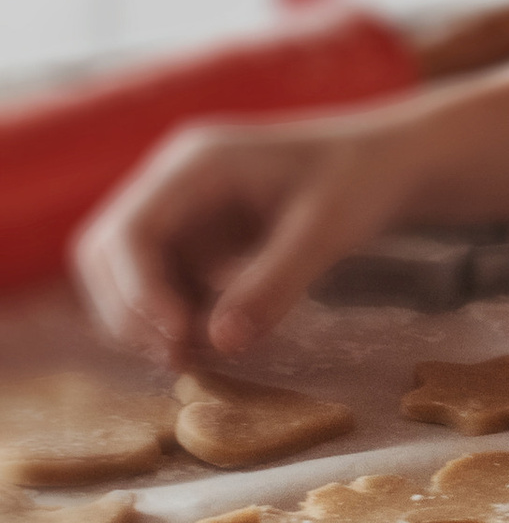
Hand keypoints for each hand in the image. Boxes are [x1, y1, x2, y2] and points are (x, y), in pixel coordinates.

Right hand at [74, 113, 425, 362]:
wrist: (388, 165)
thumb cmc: (363, 181)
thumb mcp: (328, 231)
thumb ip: (274, 283)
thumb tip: (220, 342)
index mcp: (196, 164)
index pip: (128, 231)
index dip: (137, 290)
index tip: (177, 336)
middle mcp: (174, 185)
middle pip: (106, 253)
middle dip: (130, 310)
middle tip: (180, 358)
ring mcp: (183, 213)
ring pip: (127, 275)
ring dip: (149, 320)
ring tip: (201, 354)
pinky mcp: (199, 241)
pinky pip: (165, 286)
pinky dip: (179, 317)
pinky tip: (220, 337)